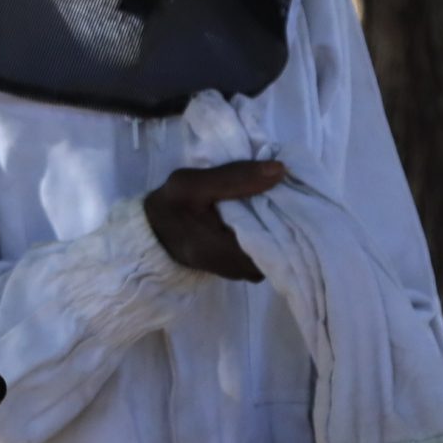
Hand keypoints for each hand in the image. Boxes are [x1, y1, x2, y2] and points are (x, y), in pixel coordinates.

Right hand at [143, 160, 286, 280]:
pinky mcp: (238, 268)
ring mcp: (239, 272)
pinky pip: (264, 255)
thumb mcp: (191, 183)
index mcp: (224, 251)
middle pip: (280, 251)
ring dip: (278, 230)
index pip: (277, 242)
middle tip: (285, 197)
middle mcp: (237, 269)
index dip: (289, 218)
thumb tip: (280, 170)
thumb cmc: (170, 206)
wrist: (152, 230)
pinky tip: (264, 218)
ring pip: (275, 254)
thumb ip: (234, 176)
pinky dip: (268, 236)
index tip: (290, 195)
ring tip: (275, 205)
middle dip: (286, 223)